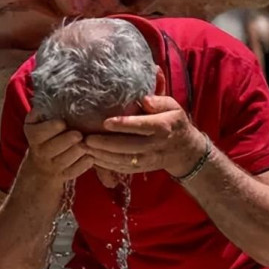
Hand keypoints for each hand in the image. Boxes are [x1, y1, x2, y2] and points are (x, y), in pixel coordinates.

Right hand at [21, 109, 94, 184]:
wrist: (41, 167)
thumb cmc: (45, 137)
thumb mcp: (37, 123)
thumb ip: (42, 111)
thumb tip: (53, 95)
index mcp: (33, 136)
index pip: (40, 133)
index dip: (52, 128)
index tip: (62, 123)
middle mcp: (41, 152)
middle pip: (56, 147)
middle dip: (70, 139)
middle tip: (79, 134)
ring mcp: (53, 166)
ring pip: (69, 158)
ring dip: (80, 149)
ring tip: (87, 142)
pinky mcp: (66, 175)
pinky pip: (78, 169)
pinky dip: (86, 161)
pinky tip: (90, 154)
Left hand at [84, 96, 206, 176]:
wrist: (184, 150)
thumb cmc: (173, 122)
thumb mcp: (172, 107)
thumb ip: (159, 101)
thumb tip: (144, 99)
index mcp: (162, 127)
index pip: (142, 126)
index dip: (124, 125)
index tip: (106, 122)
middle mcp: (154, 145)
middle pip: (128, 146)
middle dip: (105, 143)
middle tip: (86, 139)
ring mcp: (147, 159)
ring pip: (122, 160)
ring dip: (101, 155)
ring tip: (84, 148)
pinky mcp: (141, 169)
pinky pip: (121, 168)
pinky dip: (105, 165)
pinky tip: (91, 158)